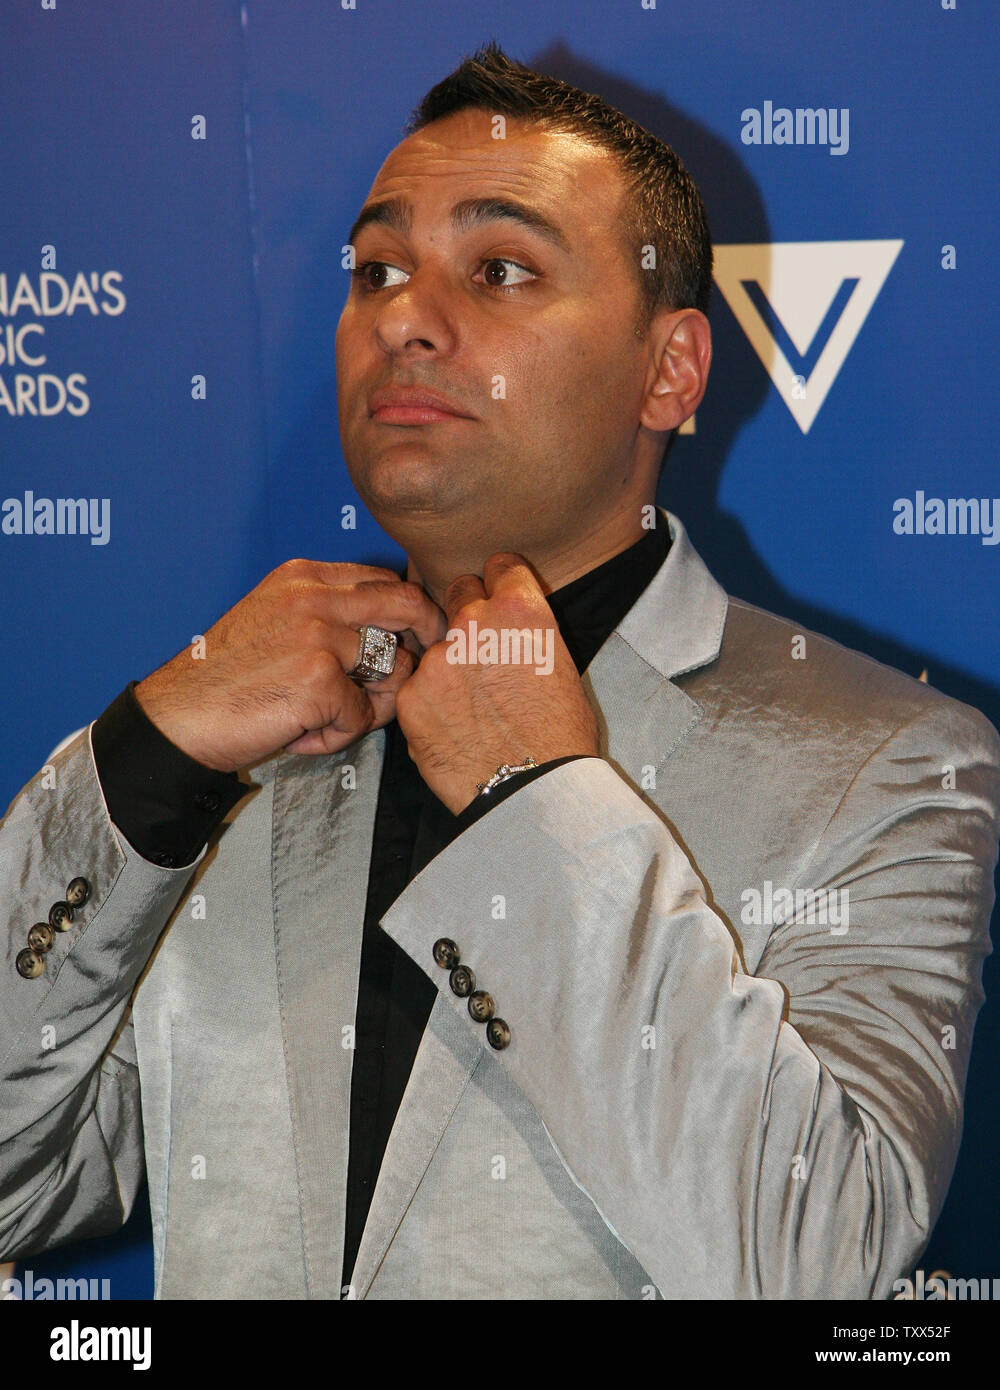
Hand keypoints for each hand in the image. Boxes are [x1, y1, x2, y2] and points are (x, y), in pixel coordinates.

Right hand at [135, 559, 447, 771]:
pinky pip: (362, 715)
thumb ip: (326, 614)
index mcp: (303, 576)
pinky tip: (299, 734)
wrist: (177, 717)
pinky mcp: (319, 680)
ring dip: (372, 704)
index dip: (409, 611)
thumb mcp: (274, 620)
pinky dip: (338, 736)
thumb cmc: (225, 679)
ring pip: (394, 669)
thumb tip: (395, 636)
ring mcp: (318, 636)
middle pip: (406, 605)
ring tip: (327, 719)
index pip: (384, 580)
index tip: (414, 639)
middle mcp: (314, 596)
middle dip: (428, 637)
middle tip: (423, 671)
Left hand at [394, 553, 599, 813]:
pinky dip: (428, 703)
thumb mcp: (562, 668)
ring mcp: (438, 658)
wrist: (533, 792)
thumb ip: (527, 634)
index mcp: (521, 611)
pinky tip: (452, 729)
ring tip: (470, 708)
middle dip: (467, 614)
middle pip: (458, 592)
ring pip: (435, 646)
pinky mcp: (412, 695)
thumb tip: (510, 629)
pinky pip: (417, 687)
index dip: (500, 584)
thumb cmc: (559, 738)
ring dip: (447, 666)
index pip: (500, 565)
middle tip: (481, 653)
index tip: (497, 597)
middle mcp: (475, 623)